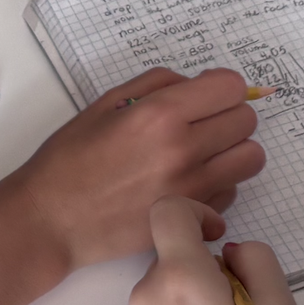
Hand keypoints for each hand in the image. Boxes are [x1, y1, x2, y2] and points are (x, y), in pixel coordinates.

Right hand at [0, 67, 266, 275]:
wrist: (52, 220)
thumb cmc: (70, 159)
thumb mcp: (105, 103)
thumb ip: (158, 84)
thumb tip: (197, 84)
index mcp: (160, 115)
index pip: (230, 86)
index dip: (220, 86)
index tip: (205, 94)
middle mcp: (183, 150)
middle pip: (247, 120)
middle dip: (229, 115)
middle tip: (203, 122)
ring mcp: (192, 189)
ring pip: (251, 159)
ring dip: (233, 151)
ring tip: (204, 153)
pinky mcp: (193, 219)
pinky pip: (232, 192)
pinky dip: (220, 184)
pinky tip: (189, 182)